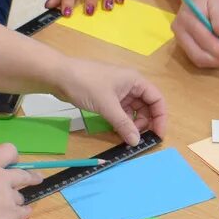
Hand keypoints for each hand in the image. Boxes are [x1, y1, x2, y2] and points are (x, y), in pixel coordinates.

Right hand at [0, 143, 41, 218]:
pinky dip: (21, 215)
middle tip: (36, 179)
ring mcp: (8, 198)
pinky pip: (24, 212)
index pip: (8, 150)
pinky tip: (15, 218)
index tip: (14, 164)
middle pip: (24, 174)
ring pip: (21, 197)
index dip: (13, 157)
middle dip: (32, 177)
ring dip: (15, 202)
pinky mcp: (12, 216)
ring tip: (1, 212)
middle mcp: (0, 180)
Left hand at [54, 57, 168, 144]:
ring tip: (126, 137)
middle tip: (138, 138)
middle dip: (145, 123)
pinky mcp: (107, 98)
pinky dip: (121, 122)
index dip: (160, 118)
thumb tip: (136, 142)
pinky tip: (117, 131)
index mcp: (135, 80)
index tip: (158, 135)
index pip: (157, 99)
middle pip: (146, 106)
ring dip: (132, 124)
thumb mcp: (107, 105)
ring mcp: (118, 91)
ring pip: (133, 110)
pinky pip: (120, 112)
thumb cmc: (86, 84)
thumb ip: (123, 124)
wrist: (58, 76)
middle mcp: (130, 85)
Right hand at [171, 0, 218, 68]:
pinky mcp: (182, 44)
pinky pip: (196, 57)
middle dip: (218, 61)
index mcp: (187, 19)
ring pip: (197, 59)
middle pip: (198, 54)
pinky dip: (210, 60)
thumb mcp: (217, 2)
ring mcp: (178, 39)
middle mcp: (179, 31)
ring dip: (215, 62)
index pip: (205, 40)